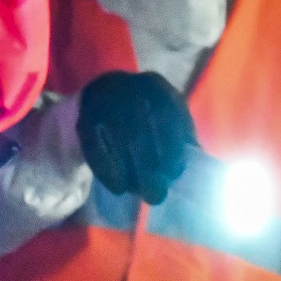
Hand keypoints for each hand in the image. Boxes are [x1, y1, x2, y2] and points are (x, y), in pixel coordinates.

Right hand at [77, 70, 196, 204]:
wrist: (102, 96)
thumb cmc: (144, 115)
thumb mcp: (164, 115)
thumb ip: (180, 134)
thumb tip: (197, 158)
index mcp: (154, 86)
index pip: (166, 112)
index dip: (172, 144)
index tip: (175, 172)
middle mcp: (127, 88)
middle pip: (139, 128)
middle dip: (149, 164)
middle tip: (157, 194)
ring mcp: (103, 102)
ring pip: (117, 137)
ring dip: (128, 169)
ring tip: (138, 193)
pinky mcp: (84, 119)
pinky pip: (94, 146)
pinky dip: (107, 170)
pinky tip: (118, 187)